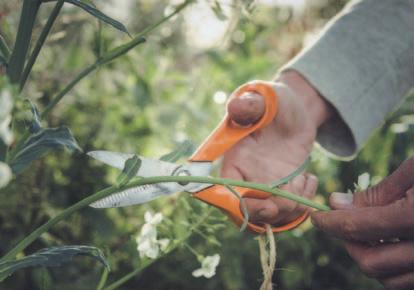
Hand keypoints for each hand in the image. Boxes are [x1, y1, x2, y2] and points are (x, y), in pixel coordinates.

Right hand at [221, 71, 331, 225]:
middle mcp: (246, 177)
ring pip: (273, 215)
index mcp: (234, 160)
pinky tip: (310, 180)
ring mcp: (265, 185)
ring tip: (305, 179)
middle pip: (250, 211)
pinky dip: (304, 203)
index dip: (244, 207)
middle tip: (293, 200)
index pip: (228, 194)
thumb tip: (235, 107)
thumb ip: (251, 104)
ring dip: (293, 206)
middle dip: (273, 212)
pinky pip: (290, 210)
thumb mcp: (266, 99)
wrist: (296, 111)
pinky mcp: (282, 189)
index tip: (269, 206)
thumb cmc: (276, 101)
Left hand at [312, 157, 413, 289]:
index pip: (357, 228)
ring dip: (369, 257)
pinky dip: (392, 268)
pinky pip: (408, 282)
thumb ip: (378, 192)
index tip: (317, 217)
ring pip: (389, 279)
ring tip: (367, 232)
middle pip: (371, 262)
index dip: (330, 223)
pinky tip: (391, 244)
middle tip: (342, 222)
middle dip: (348, 243)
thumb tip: (338, 203)